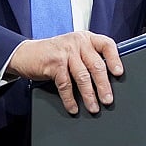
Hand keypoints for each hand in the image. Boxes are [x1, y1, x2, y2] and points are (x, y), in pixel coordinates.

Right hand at [6, 31, 123, 114]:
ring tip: (94, 107)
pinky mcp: (54, 64)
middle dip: (104, 85)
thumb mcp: (74, 48)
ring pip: (83, 77)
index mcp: (86, 38)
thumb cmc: (54, 53)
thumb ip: (88, 56)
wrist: (26, 53)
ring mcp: (66, 52)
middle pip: (96, 65)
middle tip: (108, 99)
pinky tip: (74, 107)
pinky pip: (66, 85)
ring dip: (89, 95)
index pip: (106, 44)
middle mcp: (77, 42)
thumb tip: (107, 78)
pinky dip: (70, 99)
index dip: (114, 59)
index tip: (119, 73)